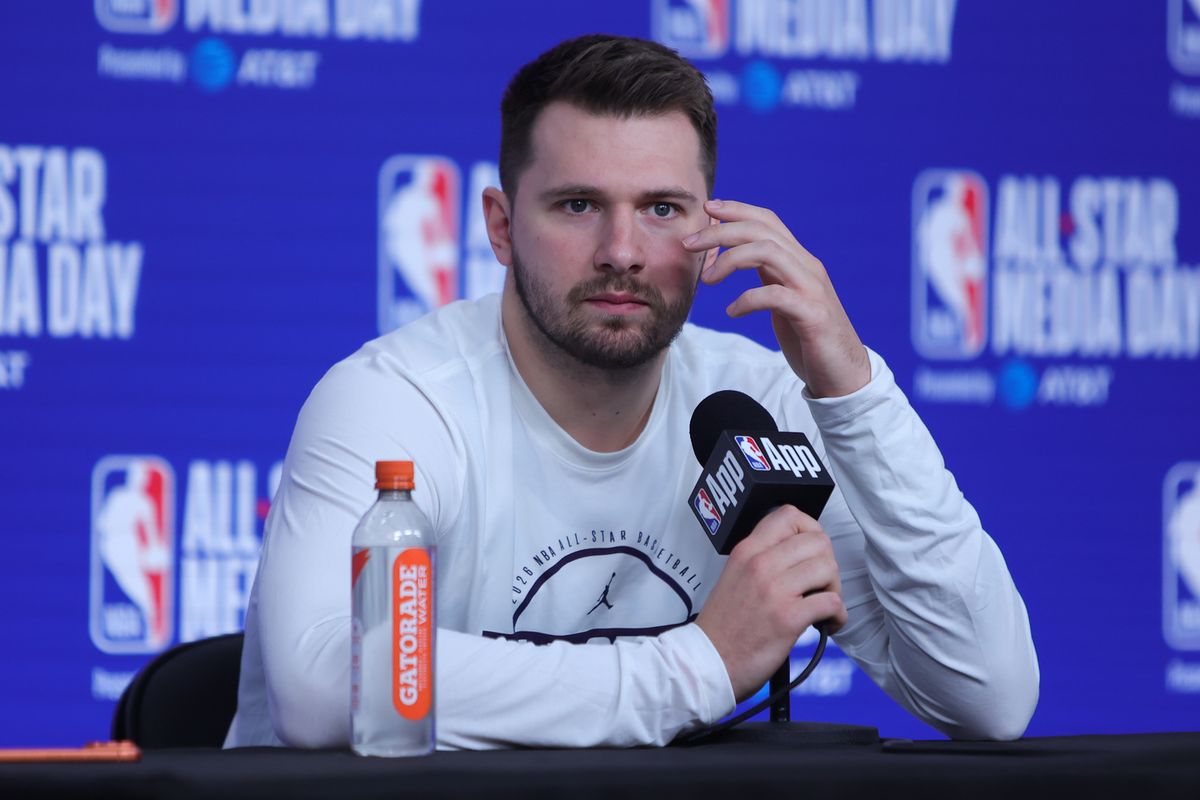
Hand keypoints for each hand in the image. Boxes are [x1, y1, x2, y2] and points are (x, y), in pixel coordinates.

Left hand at [682, 199, 870, 397]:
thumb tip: (736, 256)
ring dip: (730, 259)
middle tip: (689, 244)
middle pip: (762, 232)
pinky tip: (732, 311)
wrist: (843, 373)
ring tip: (707, 279)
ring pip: (768, 253)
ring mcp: (812, 290)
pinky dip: (748, 299)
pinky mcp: (812, 316)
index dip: (737, 210)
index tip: (707, 208)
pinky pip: (775, 296)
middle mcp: (807, 267)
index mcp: (799, 261)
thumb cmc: (809, 337)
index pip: (768, 221)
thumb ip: (767, 274)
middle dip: (721, 232)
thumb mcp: (784, 297)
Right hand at [695, 505, 846, 700]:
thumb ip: (761, 559)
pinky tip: (827, 623)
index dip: (811, 529)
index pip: (788, 515)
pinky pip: (831, 603)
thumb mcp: (734, 575)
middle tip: (821, 584)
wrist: (708, 661)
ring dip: (834, 588)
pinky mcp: (787, 618)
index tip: (812, 551)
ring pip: (828, 568)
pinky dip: (838, 615)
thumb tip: (796, 554)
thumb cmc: (723, 626)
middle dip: (828, 563)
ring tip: (824, 604)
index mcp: (747, 551)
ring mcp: (774, 590)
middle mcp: (760, 564)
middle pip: (818, 541)